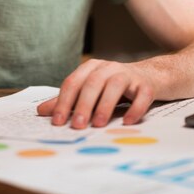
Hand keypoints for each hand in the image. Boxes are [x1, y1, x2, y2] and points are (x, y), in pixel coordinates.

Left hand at [37, 58, 156, 128]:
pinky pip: (142, 95)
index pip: (73, 83)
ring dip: (105, 105)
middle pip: (92, 83)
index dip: (63, 102)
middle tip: (77, 126)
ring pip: (115, 86)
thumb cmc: (116, 86)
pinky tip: (127, 122)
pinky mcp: (146, 85)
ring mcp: (129, 74)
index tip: (57, 122)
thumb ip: (68, 100)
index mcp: (91, 68)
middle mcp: (109, 68)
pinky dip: (135, 108)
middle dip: (83, 105)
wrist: (152, 76)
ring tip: (99, 124)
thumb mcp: (91, 90)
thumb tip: (41, 112)